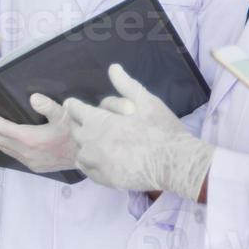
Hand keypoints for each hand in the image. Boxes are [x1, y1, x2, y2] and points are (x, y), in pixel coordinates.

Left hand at [0, 93, 75, 173]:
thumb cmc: (78, 135)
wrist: (89, 158)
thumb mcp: (67, 116)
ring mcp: (28, 161)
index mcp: (30, 139)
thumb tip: (34, 97)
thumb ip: (49, 106)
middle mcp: (25, 152)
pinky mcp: (33, 166)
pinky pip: (10, 154)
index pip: (0, 126)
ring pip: (1, 147)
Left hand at [64, 64, 213, 200]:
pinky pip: (89, 171)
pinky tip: (103, 160)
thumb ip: (126, 85)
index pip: (76, 110)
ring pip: (80, 153)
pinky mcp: (105, 180)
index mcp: (99, 121)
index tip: (73, 104)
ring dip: (85, 146)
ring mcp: (98, 164)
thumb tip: (113, 68)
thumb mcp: (146, 101)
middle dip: (80, 125)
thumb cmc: (161, 129)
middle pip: (76, 132)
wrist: (175, 162)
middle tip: (90, 123)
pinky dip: (92, 164)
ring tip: (98, 144)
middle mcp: (92, 143)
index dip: (75, 106)